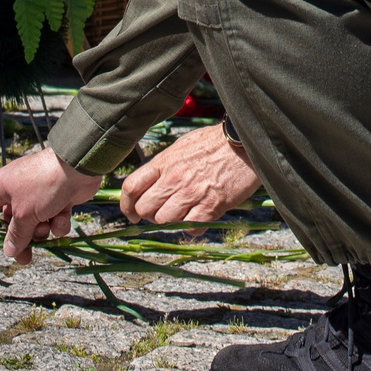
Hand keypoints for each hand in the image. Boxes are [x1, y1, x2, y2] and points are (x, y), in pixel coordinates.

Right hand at [0, 146, 101, 264]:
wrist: (78, 167)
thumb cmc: (43, 187)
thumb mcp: (24, 214)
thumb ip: (16, 235)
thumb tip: (9, 251)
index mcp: (2, 188)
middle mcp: (17, 190)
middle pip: (14, 223)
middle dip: (22, 239)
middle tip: (26, 258)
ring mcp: (39, 194)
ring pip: (35, 223)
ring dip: (42, 229)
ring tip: (48, 224)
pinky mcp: (58, 198)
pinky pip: (53, 217)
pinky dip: (58, 220)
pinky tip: (63, 216)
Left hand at [118, 123, 259, 223]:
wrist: (244, 142)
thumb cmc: (214, 142)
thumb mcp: (182, 147)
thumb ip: (164, 165)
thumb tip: (152, 183)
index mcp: (164, 162)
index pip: (131, 187)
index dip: (126, 205)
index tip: (131, 213)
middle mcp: (174, 178)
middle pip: (145, 208)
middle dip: (150, 215)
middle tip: (162, 213)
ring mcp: (191, 193)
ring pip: (165, 221)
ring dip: (171, 221)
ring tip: (183, 214)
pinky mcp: (210, 206)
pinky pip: (191, 227)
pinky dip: (192, 228)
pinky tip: (199, 218)